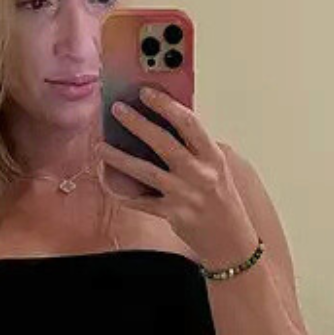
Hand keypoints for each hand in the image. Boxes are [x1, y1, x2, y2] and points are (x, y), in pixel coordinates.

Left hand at [100, 87, 259, 271]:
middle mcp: (199, 174)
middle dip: (137, 123)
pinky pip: (143, 202)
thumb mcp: (217, 169)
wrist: (232, 242)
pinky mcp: (173, 216)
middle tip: (117, 110)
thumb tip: (164, 126)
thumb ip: (196, 150)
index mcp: (212, 157)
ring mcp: (185, 196)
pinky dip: (125, 195)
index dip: (165, 105)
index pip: (188, 123)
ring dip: (119, 158)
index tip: (145, 92)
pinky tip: (110, 184)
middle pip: (163, 142)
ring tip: (100, 147)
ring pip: (145, 171)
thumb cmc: (223, 202)